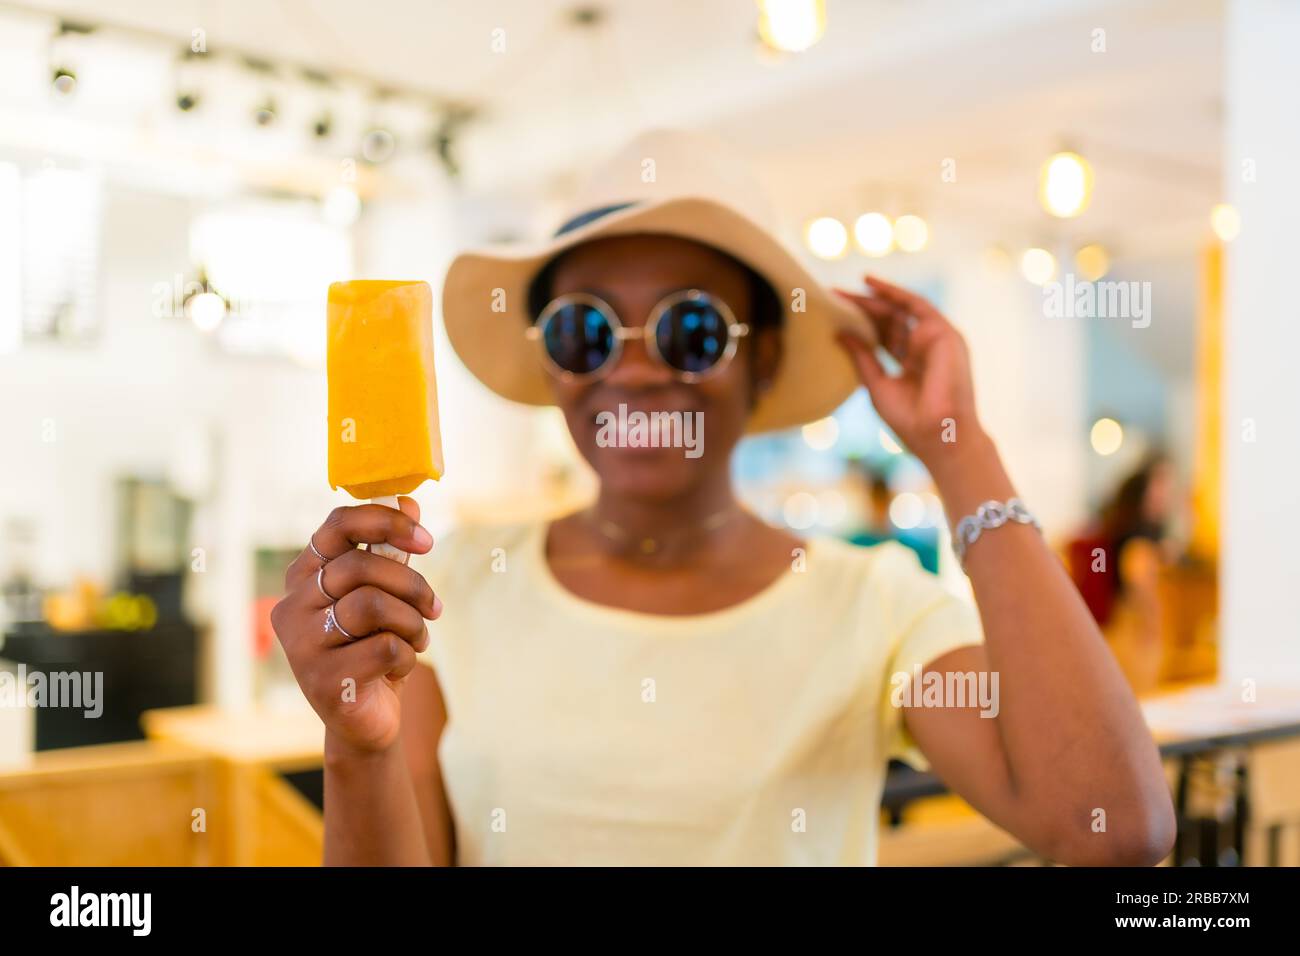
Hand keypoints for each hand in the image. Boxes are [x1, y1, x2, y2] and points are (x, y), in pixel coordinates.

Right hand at [271, 498, 439, 754]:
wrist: (363, 720)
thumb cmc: (372, 648)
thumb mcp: (384, 595)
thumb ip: (390, 550)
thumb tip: (409, 498)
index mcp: (304, 575)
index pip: (338, 525)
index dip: (386, 522)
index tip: (426, 540)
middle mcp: (292, 605)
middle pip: (361, 567)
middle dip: (412, 584)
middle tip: (434, 606)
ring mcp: (300, 645)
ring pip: (373, 606)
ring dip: (412, 622)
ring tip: (418, 638)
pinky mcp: (322, 682)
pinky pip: (384, 648)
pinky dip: (407, 656)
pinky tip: (400, 667)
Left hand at [834, 275, 982, 472]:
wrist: (938, 435)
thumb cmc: (911, 420)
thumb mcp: (877, 385)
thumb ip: (862, 357)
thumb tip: (839, 332)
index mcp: (913, 364)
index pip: (885, 337)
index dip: (861, 324)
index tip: (834, 314)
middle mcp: (926, 349)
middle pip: (891, 321)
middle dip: (862, 308)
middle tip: (832, 296)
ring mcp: (936, 340)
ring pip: (900, 310)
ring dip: (873, 298)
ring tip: (844, 291)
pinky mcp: (942, 333)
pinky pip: (915, 304)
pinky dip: (893, 293)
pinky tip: (870, 285)